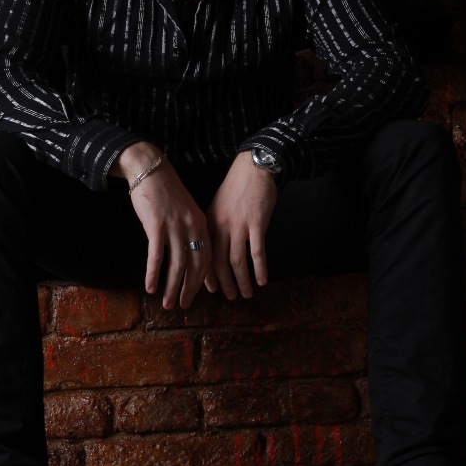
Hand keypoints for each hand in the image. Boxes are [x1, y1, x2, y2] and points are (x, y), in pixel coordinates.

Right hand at [112, 143, 210, 308]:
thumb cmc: (165, 190)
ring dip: (172, 287)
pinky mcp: (156, 225)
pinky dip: (154, 273)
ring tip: (167, 303)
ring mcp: (174, 226)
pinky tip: (150, 287)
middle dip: (189, 288)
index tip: (197, 293)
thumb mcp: (184, 209)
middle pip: (195, 265)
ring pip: (177, 264)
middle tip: (183, 305)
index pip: (206, 257)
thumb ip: (189, 229)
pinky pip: (156, 256)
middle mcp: (191, 227)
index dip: (203, 278)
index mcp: (200, 223)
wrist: (150, 168)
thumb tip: (187, 252)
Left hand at [206, 151, 277, 299]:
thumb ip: (215, 227)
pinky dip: (260, 269)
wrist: (254, 167)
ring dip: (242, 281)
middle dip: (223, 284)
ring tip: (246, 294)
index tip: (208, 290)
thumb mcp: (218, 206)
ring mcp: (239, 225)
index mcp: (208, 223)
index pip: (203, 255)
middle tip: (229, 298)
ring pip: (237, 262)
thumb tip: (214, 250)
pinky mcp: (256, 223)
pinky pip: (257, 252)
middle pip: (218, 263)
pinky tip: (263, 281)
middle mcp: (220, 226)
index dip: (205, 275)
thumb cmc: (237, 187)